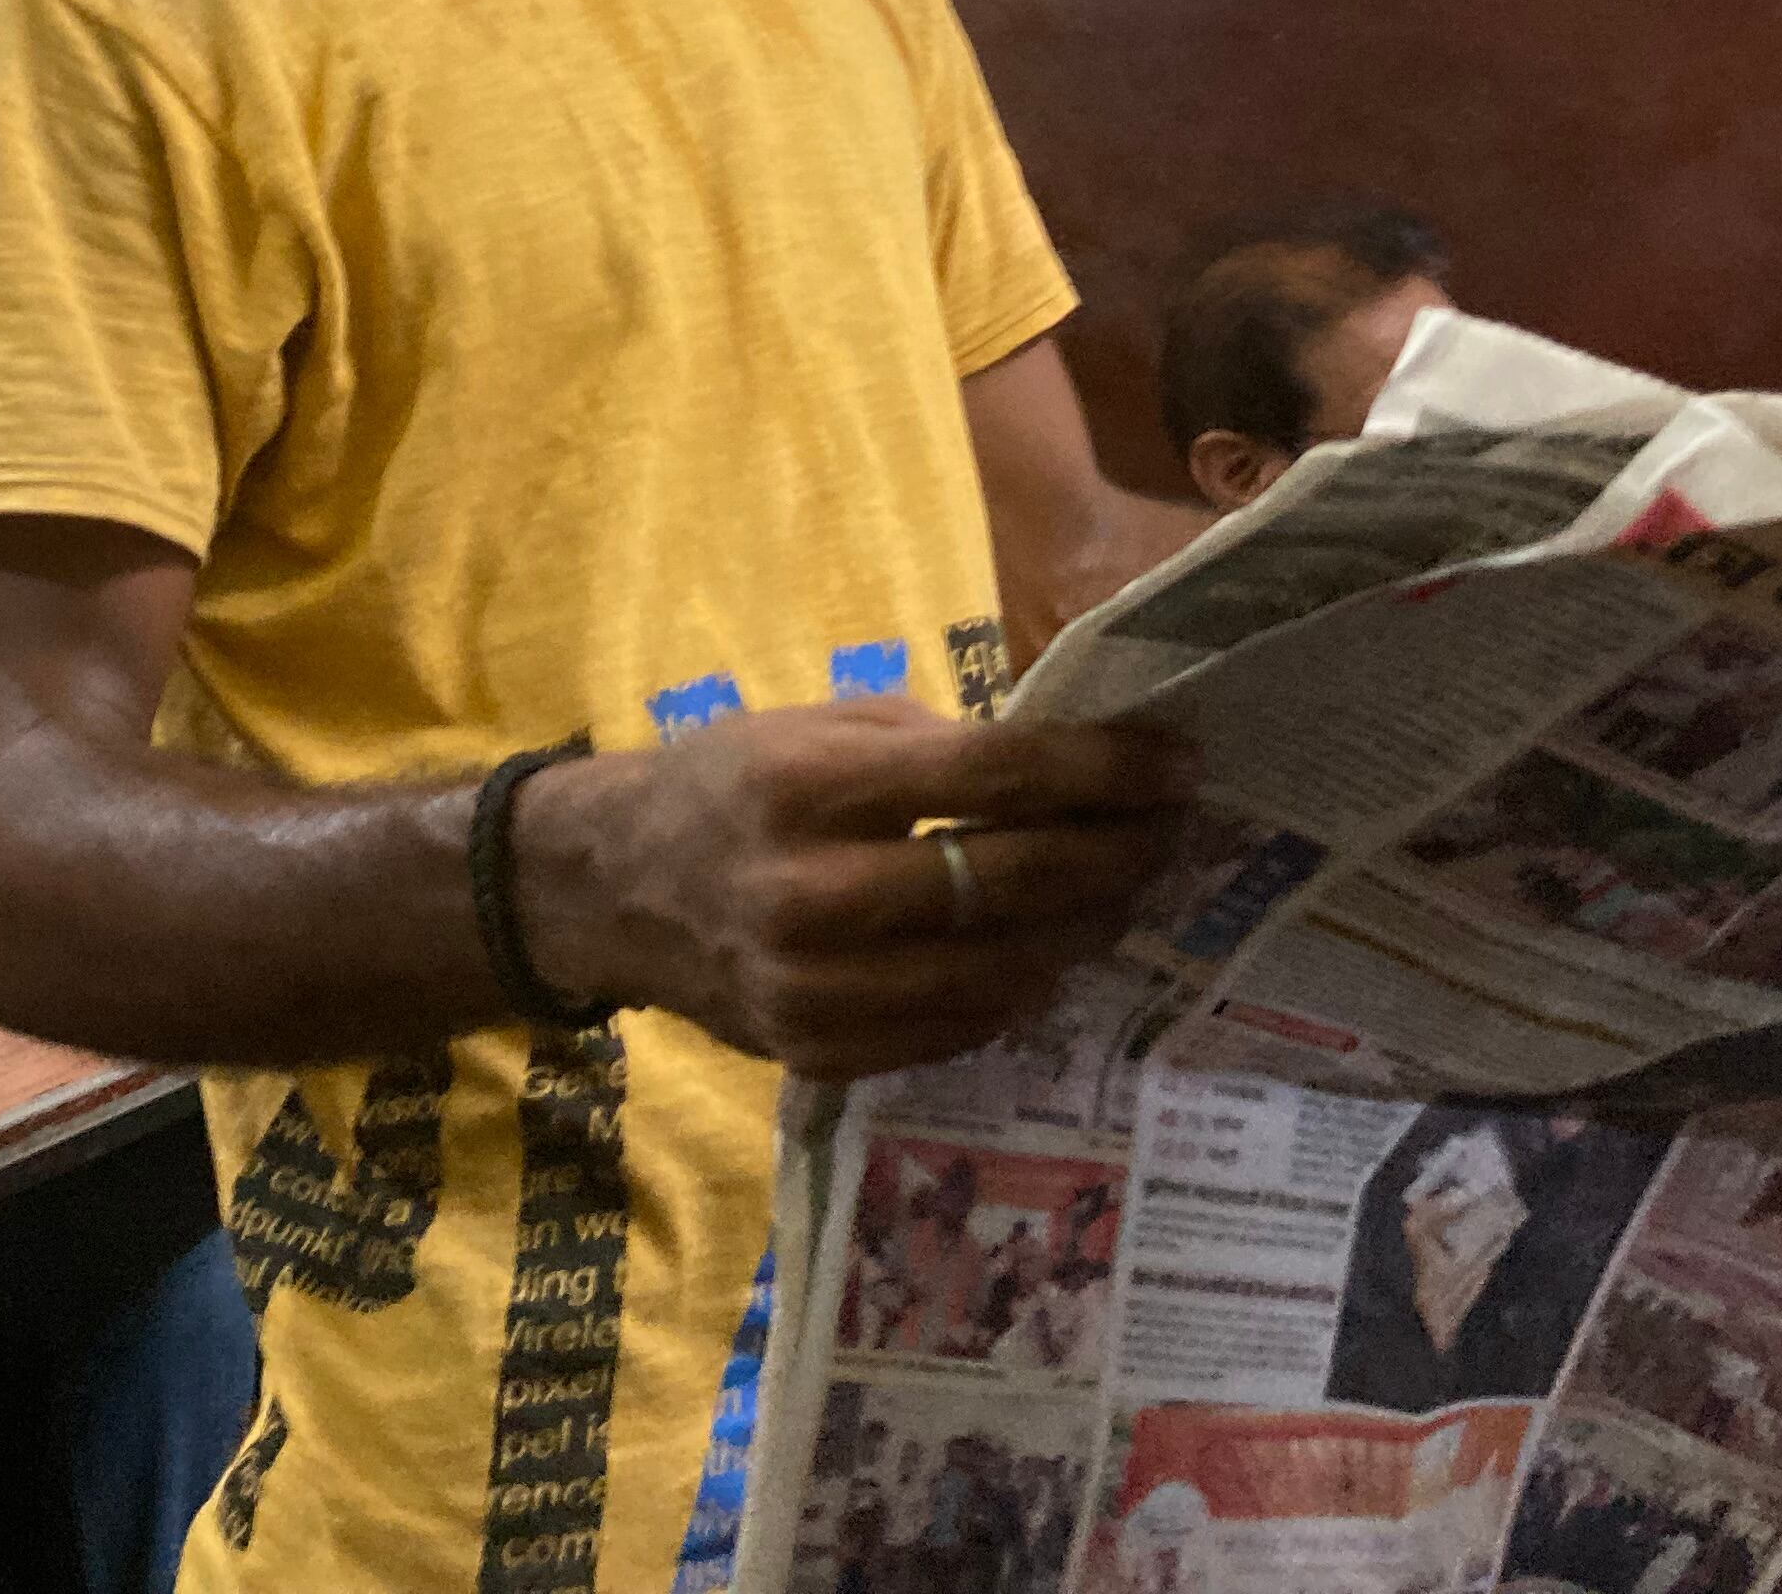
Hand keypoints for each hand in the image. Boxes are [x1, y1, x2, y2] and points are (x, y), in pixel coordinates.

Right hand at [516, 699, 1191, 1078]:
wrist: (608, 892)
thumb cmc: (727, 785)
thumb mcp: (814, 728)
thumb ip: (931, 747)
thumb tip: (1069, 764)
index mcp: (807, 787)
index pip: (990, 777)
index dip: (1098, 770)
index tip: (1173, 761)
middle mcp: (807, 894)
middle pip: (1010, 882)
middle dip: (1114, 852)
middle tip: (1173, 830)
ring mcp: (811, 988)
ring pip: (999, 969)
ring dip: (1085, 928)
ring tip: (1131, 890)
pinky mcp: (817, 1053)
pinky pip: (957, 1028)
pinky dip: (1019, 988)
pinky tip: (1052, 949)